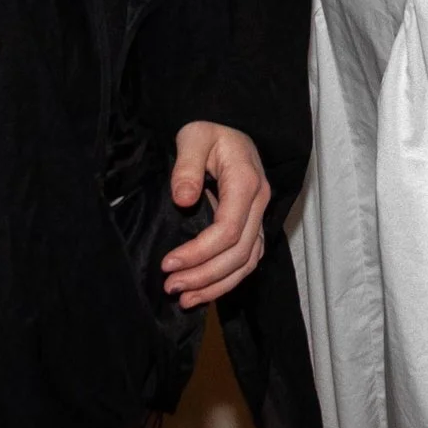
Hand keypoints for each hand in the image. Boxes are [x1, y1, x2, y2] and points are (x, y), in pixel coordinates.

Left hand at [161, 121, 271, 307]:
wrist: (227, 128)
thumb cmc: (209, 131)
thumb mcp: (193, 136)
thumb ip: (186, 165)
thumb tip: (183, 199)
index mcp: (246, 182)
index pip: (229, 230)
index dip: (199, 253)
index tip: (168, 264)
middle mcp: (259, 203)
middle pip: (239, 253)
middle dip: (204, 275)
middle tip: (171, 286)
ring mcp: (259, 215)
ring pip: (247, 262)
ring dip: (217, 285)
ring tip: (185, 299)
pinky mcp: (253, 225)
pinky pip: (248, 260)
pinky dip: (228, 280)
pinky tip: (204, 291)